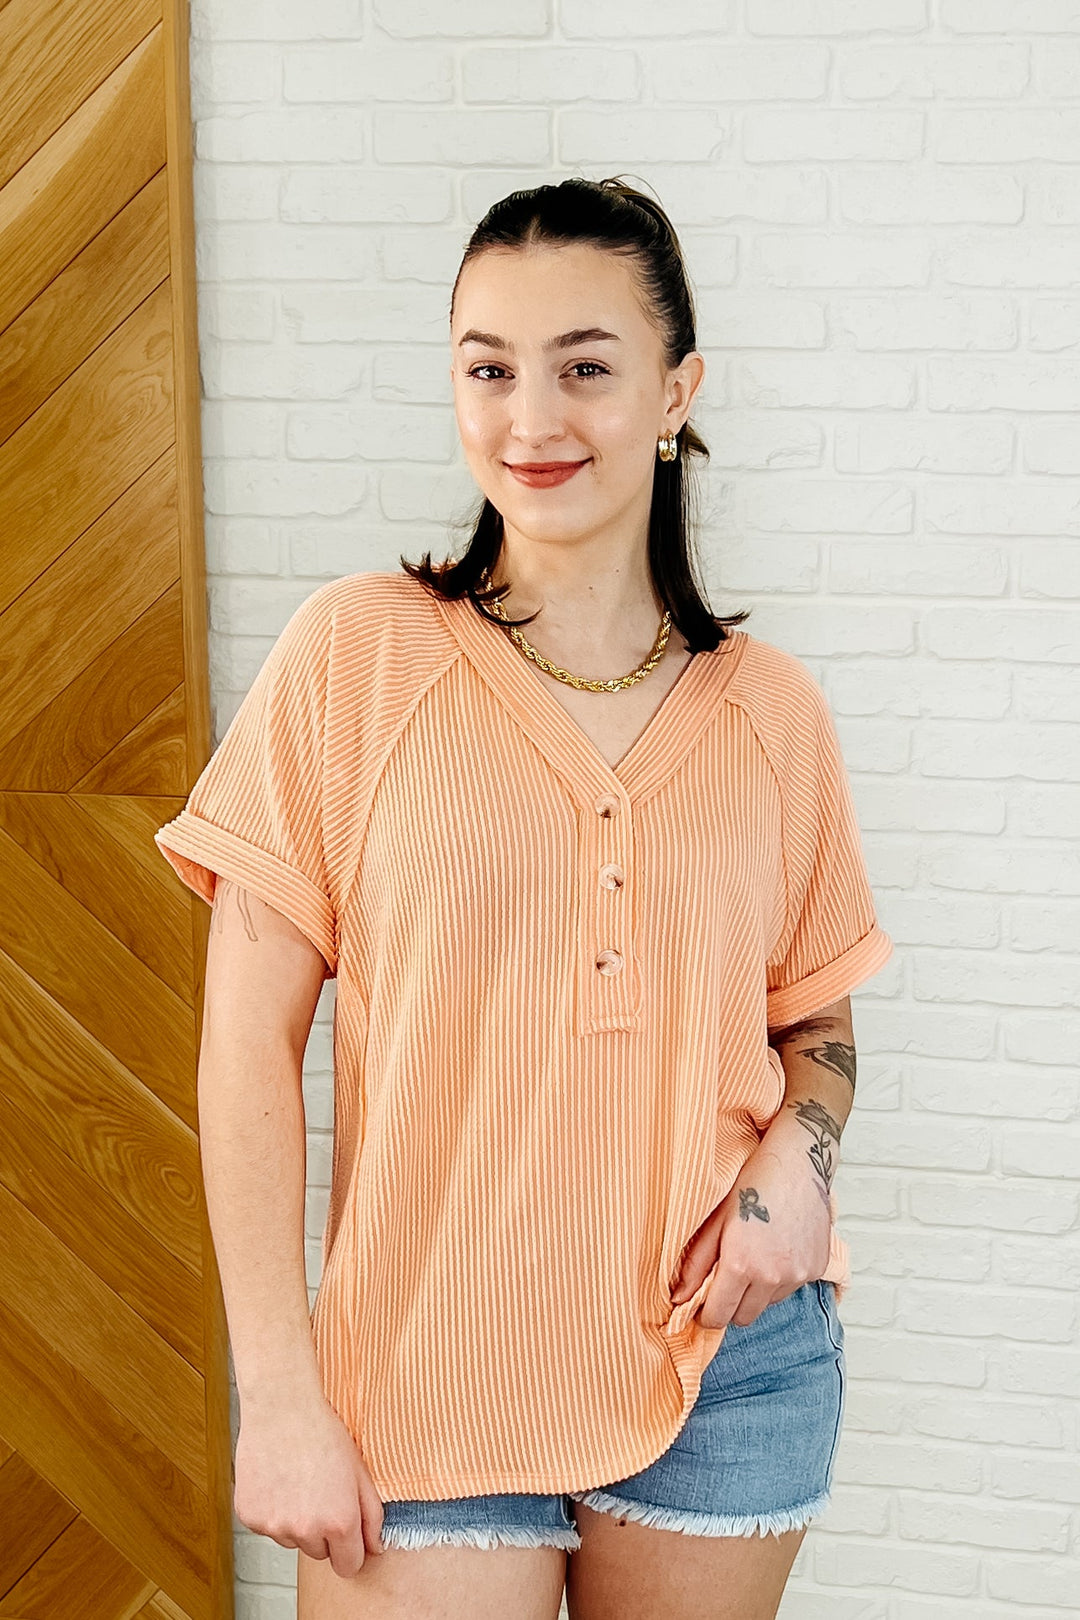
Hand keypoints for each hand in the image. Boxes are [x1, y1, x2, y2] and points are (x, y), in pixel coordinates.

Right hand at [234, 1392, 385, 1576]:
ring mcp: (275, 1526)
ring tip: (297, 1481)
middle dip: (322, 1531)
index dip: (348, 1549)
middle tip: (319, 1491)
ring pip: (291, 1540)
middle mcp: (306, 1531)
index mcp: (340, 1523)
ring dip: (295, 1521)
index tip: (345, 1533)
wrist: (282, 1408)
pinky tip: (277, 1481)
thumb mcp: (360, 1472)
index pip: (348, 1566)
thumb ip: (372, 1516)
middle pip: (319, 1553)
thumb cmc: (322, 1433)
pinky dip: (272, 1511)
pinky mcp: (251, 1517)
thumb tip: (374, 1548)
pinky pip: (267, 1527)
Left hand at [668, 1121, 832, 1329]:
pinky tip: (777, 1249)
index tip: (703, 1302)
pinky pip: (791, 1289)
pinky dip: (780, 1279)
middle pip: (744, 1318)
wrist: (799, 1163)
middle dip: (731, 1305)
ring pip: (768, 1304)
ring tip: (755, 1256)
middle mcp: (772, 1277)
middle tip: (727, 1277)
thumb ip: (695, 1264)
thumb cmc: (753, 1184)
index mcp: (742, 1265)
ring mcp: (798, 1275)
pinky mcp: (817, 1269)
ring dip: (757, 1292)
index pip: (718, 1317)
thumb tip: (678, 1298)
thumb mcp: (715, 1220)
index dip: (706, 1313)